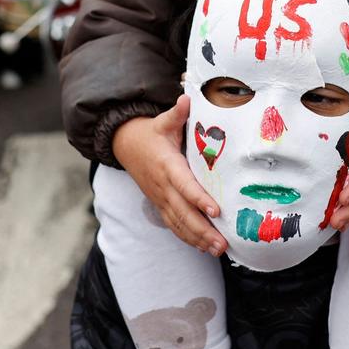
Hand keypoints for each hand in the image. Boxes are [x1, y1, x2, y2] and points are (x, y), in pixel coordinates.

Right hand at [113, 95, 227, 255]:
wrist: (125, 145)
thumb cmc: (151, 133)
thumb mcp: (163, 121)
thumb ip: (177, 113)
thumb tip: (187, 98)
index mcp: (167, 165)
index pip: (184, 185)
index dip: (199, 199)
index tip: (216, 210)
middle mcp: (163, 186)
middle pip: (183, 212)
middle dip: (203, 229)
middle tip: (222, 243)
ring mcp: (160, 198)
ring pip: (179, 223)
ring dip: (198, 238)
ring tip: (218, 250)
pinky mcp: (160, 204)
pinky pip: (174, 225)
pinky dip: (188, 237)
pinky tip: (204, 248)